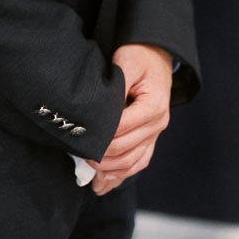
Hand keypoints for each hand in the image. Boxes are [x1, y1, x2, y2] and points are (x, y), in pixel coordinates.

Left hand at [89, 43, 172, 195]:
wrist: (155, 54)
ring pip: (134, 161)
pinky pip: (139, 161)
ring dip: (111, 172)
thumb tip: (102, 110)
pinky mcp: (151, 137)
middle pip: (127, 149)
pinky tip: (105, 184)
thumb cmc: (139, 56)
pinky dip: (122, 175)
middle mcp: (158, 123)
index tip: (80, 139)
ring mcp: (156, 132)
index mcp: (154, 106)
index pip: (123, 128)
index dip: (102, 135)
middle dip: (103, 156)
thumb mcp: (126, 62)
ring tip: (90, 178)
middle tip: (79, 157)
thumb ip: (117, 85)